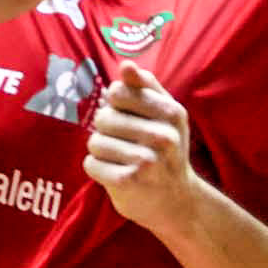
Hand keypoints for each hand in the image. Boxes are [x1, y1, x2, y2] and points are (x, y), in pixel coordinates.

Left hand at [84, 61, 197, 231]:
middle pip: (103, 117)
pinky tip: (115, 174)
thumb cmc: (166, 150)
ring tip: (121, 160)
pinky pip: (91, 164)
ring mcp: (146, 160)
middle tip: (125, 143)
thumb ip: (145, 87)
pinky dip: (97, 169)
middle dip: (107, 130)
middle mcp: (162, 135)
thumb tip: (126, 65)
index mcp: (171, 113)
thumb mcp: (166, 115)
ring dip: (102, 152)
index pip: (117, 92)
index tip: (127, 116)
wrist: (177, 202)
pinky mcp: (128, 182)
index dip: (114, 104)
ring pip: (94, 141)